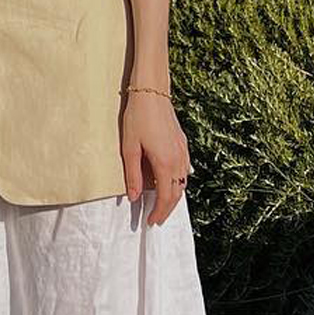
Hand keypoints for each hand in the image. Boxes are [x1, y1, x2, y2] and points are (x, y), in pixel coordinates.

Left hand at [120, 90, 191, 226]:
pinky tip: (168, 182)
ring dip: (173, 196)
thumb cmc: (138, 117)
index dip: (159, 212)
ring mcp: (182, 151)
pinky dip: (177, 182)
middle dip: (168, 209)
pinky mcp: (182, 144)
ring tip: (161, 205)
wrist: (152, 92)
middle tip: (156, 219)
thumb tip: (135, 197)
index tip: (150, 222)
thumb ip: (133, 175)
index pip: (165, 197)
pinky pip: (184, 170)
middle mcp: (178, 159)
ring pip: (183, 182)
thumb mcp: (129, 148)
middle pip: (177, 193)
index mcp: (164, 163)